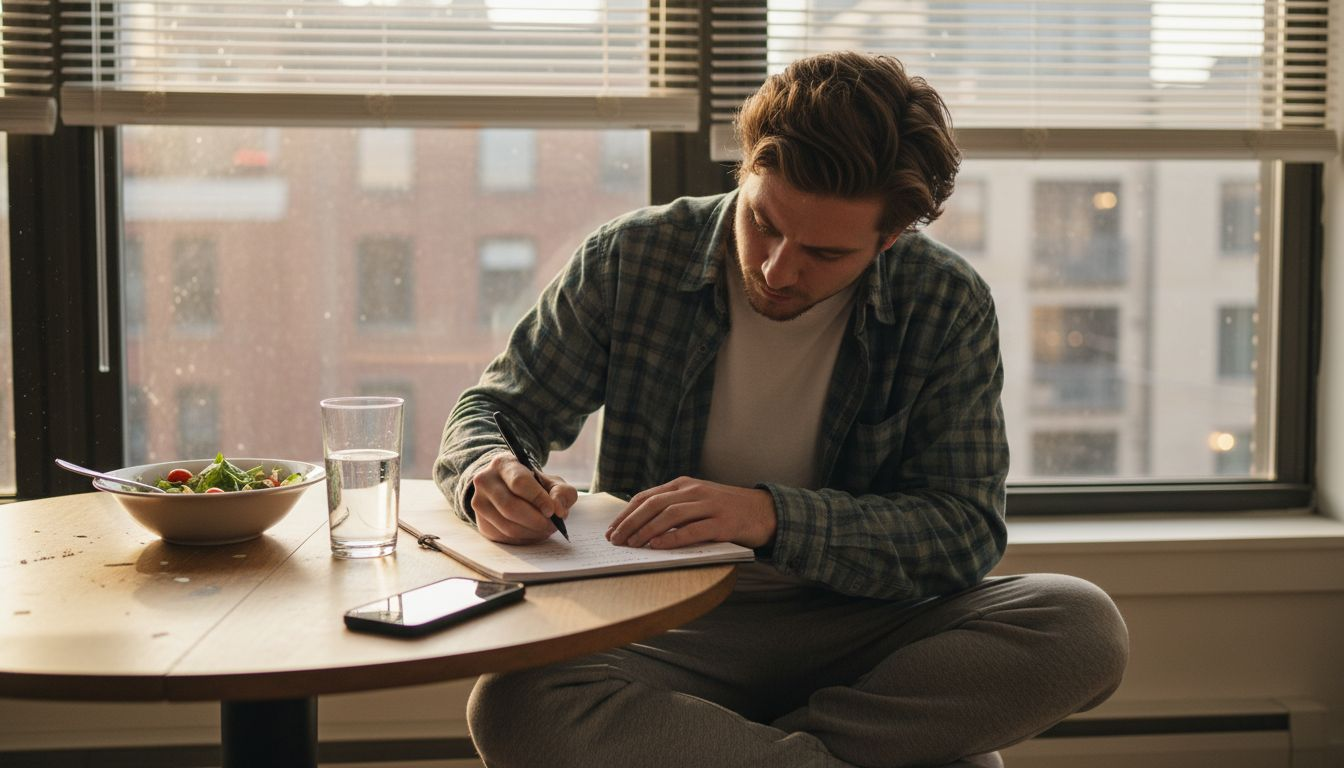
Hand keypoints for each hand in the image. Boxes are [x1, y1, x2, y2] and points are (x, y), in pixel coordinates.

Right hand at [470, 453, 577, 544]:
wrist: (508, 488)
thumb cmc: (533, 484)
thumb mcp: (552, 481)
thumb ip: (562, 492)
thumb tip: (558, 510)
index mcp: (503, 464)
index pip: (519, 482)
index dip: (538, 498)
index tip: (552, 511)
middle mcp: (485, 481)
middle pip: (510, 507)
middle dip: (536, 520)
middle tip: (552, 525)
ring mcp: (479, 503)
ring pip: (507, 526)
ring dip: (532, 532)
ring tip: (546, 529)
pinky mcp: (482, 523)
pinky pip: (504, 537)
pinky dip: (524, 539)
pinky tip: (533, 532)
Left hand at [605, 476, 775, 549]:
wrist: (765, 511)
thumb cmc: (727, 509)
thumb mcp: (698, 500)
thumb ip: (674, 506)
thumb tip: (640, 524)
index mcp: (684, 484)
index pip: (647, 496)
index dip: (626, 513)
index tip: (611, 530)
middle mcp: (695, 491)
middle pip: (654, 504)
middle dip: (630, 523)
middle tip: (615, 540)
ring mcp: (710, 505)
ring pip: (670, 515)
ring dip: (646, 530)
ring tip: (632, 545)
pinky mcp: (723, 523)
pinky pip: (692, 530)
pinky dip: (672, 538)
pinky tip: (657, 546)